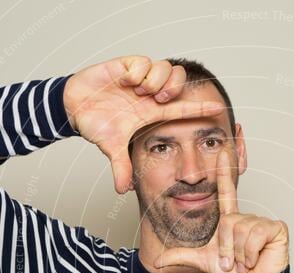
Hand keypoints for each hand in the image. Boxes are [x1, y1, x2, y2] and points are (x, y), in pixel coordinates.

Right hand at [63, 55, 225, 193]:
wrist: (73, 106)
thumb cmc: (95, 123)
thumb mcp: (111, 147)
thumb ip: (120, 166)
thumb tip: (122, 190)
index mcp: (152, 112)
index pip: (183, 109)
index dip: (201, 108)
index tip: (219, 108)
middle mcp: (150, 94)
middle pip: (179, 81)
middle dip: (174, 88)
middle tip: (159, 99)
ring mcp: (141, 79)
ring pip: (165, 68)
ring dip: (154, 81)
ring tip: (139, 92)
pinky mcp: (127, 65)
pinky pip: (144, 61)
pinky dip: (138, 72)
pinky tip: (126, 82)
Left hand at [153, 149, 288, 272]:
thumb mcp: (203, 261)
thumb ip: (181, 257)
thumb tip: (156, 261)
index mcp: (231, 220)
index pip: (227, 191)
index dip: (224, 171)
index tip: (223, 149)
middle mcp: (246, 217)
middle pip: (228, 223)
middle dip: (226, 248)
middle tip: (233, 262)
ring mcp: (262, 221)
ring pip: (241, 230)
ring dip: (238, 253)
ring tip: (245, 262)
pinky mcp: (276, 228)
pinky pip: (256, 235)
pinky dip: (251, 253)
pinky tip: (256, 259)